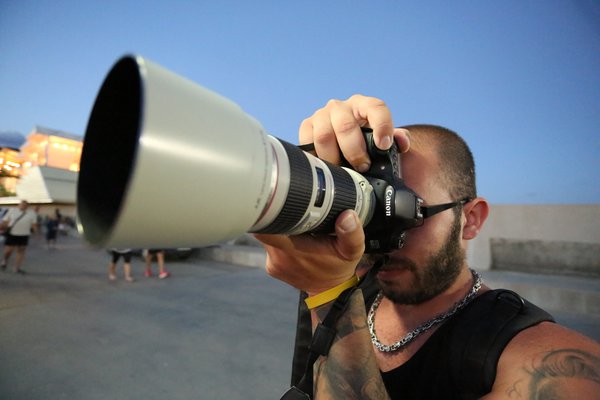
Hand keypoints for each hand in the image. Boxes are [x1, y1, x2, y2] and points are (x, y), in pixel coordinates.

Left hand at [257, 95, 408, 293]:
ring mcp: (272, 262)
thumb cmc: (339, 268)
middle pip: (265, 226)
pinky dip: (280, 238)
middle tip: (286, 201)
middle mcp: (277, 256)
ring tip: (293, 220)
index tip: (271, 197)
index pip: (265, 227)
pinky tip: (293, 236)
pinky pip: (270, 244)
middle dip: (275, 214)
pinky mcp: (271, 265)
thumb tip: (348, 216)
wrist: (329, 293)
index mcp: (293, 250)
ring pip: (268, 234)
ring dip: (278, 226)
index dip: (265, 211)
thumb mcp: (352, 252)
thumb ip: (352, 235)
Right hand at [299, 94, 409, 171]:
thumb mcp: (383, 139)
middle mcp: (342, 107)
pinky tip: (325, 164)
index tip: (383, 145)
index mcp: (364, 105)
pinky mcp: (307, 126)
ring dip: (334, 157)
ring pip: (324, 135)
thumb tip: (401, 142)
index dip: (381, 125)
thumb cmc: (366, 141)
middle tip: (361, 167)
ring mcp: (322, 115)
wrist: (343, 140)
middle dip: (354, 151)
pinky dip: (315, 155)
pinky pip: (307, 140)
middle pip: (345, 125)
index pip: (376, 108)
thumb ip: (396, 139)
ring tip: (342, 170)